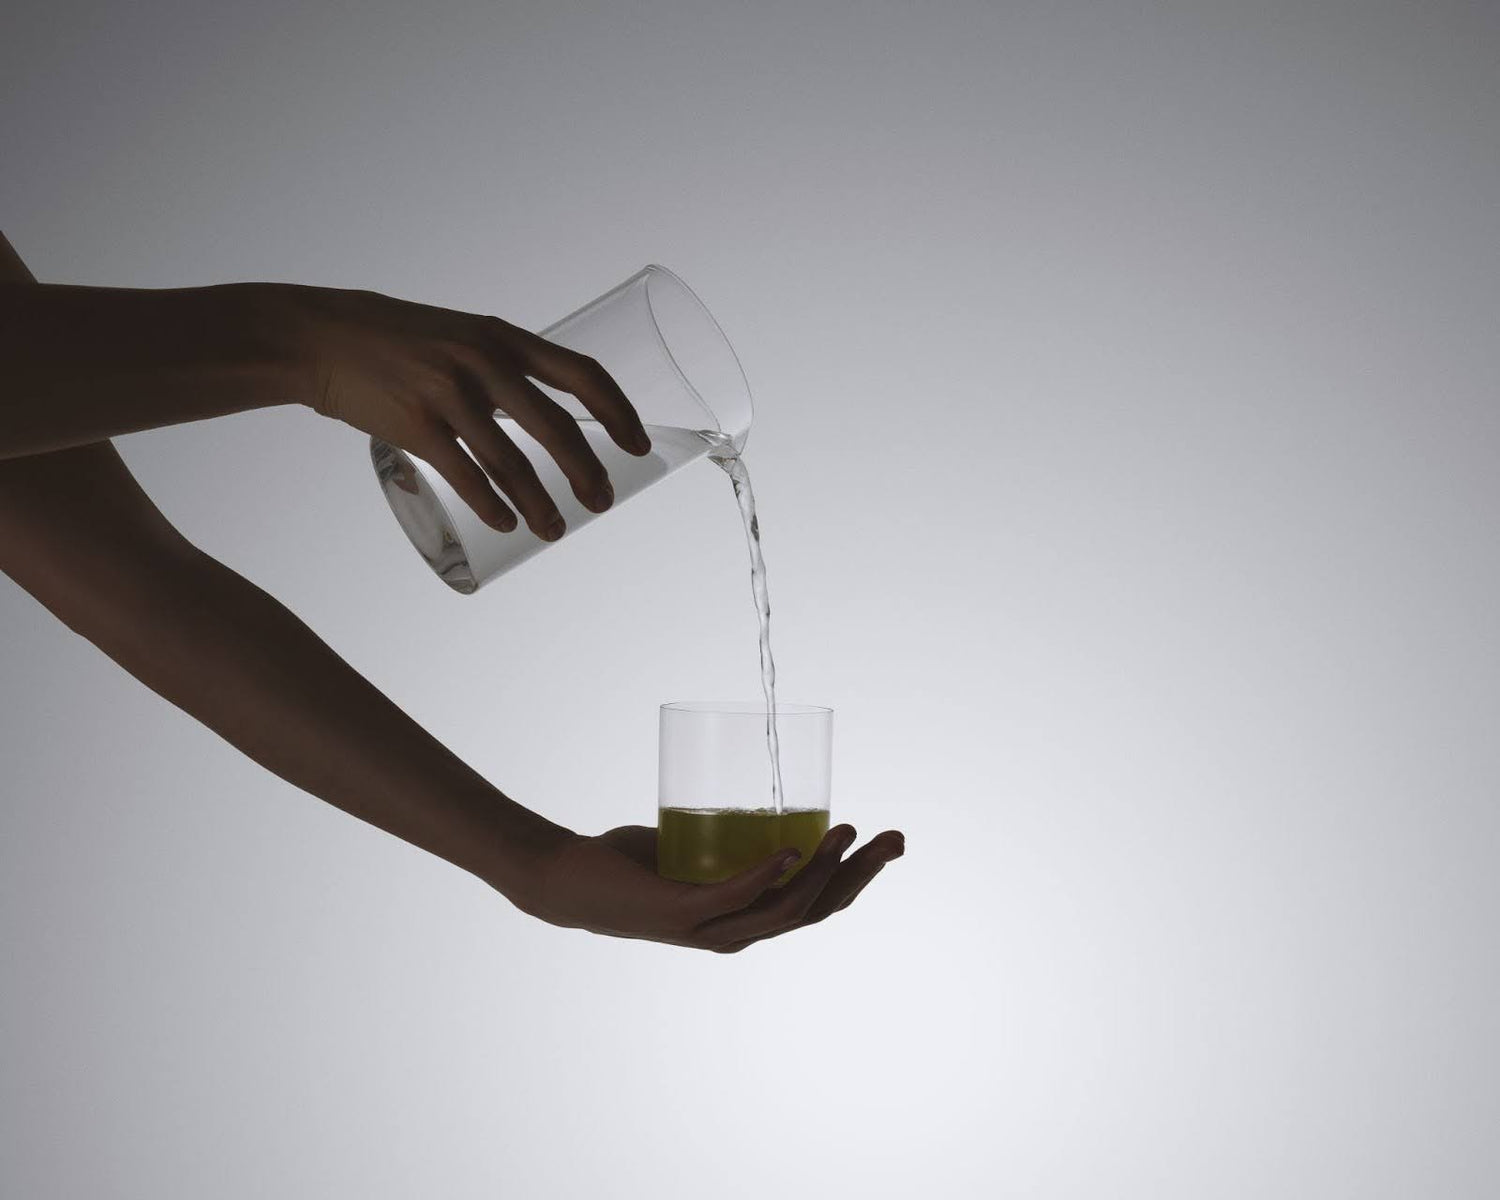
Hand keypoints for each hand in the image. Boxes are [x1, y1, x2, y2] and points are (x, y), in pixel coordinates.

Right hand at [276, 284, 651, 538]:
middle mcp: (484, 363)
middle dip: (588, 471)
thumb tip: (540, 415)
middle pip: (557, 427)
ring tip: (555, 530)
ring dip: (541, 504)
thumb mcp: (461, 336)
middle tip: (603, 503)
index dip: (619, 411)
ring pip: (512, 462)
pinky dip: (492, 506)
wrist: (320, 337)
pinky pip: (466, 476)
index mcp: (503, 338)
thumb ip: (502, 368)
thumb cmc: (396, 341)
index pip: (582, 373)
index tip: (639, 445)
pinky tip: (507, 525)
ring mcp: (449, 394)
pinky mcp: (416, 425)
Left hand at [505, 821, 905, 952]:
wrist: (566, 879)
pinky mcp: (679, 912)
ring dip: (821, 870)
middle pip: (815, 910)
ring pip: (783, 908)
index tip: (892, 840)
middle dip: (860, 873)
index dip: (860, 877)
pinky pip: (732, 897)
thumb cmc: (627, 863)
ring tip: (846, 831)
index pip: (818, 905)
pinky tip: (790, 849)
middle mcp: (734, 933)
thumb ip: (724, 834)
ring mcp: (707, 927)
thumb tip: (758, 790)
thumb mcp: (692, 847)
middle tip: (894, 837)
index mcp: (746, 920)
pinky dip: (766, 874)